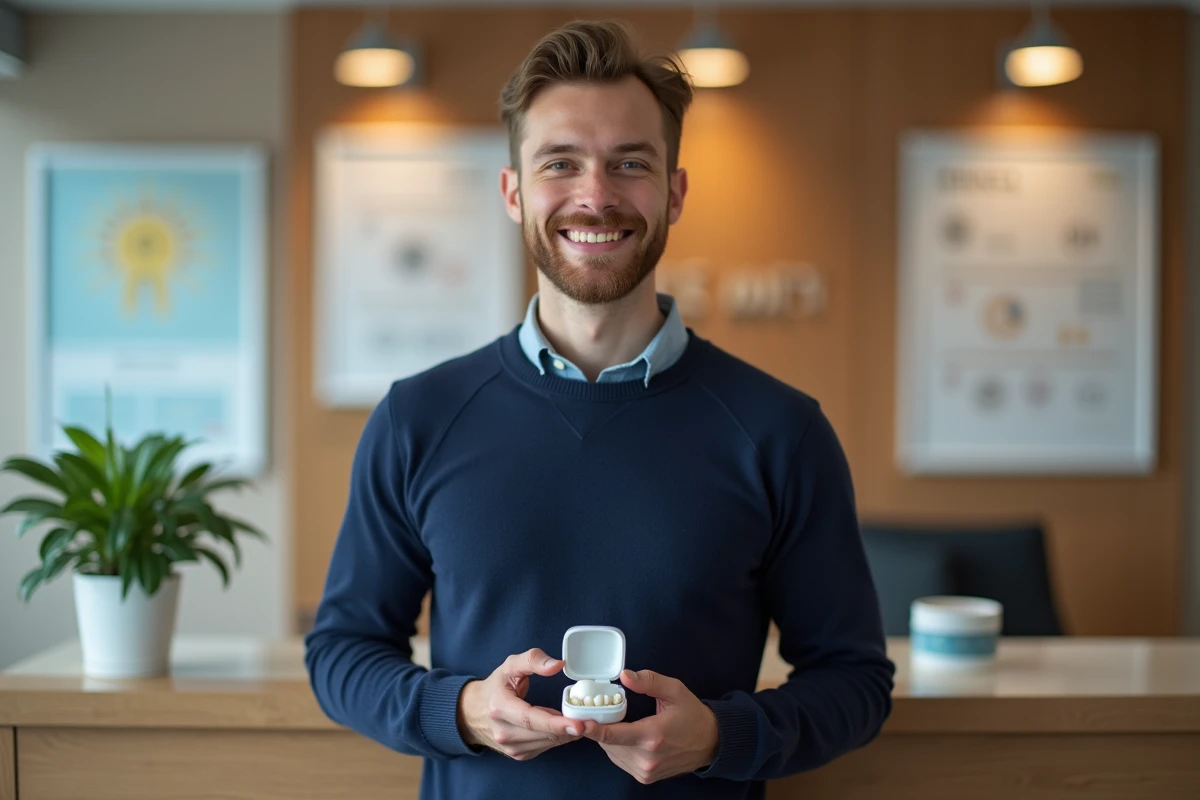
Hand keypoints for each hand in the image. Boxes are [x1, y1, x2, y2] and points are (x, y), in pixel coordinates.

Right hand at [457, 648, 581, 759]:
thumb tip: (558, 665)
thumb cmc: (495, 686)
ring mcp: (508, 746)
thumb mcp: (510, 665)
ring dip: (564, 733)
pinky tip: (558, 726)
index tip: (578, 724)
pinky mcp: (516, 754)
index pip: (531, 718)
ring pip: (545, 743)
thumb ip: (533, 660)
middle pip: (542, 733)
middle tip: (590, 721)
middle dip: (568, 729)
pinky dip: (555, 738)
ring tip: (575, 719)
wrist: (471, 712)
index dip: (556, 723)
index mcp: (500, 707)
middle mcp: (502, 731)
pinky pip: (543, 748)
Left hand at [581, 668, 719, 783]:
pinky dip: (619, 749)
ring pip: (613, 754)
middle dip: (603, 727)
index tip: (578, 723)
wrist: (711, 743)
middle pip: (609, 744)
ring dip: (611, 739)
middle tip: (606, 712)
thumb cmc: (692, 715)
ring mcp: (646, 771)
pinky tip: (629, 738)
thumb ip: (649, 681)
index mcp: (652, 736)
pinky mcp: (646, 778)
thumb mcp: (675, 690)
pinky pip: (621, 761)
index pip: (614, 735)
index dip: (593, 729)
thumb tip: (624, 676)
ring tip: (623, 724)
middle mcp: (647, 758)